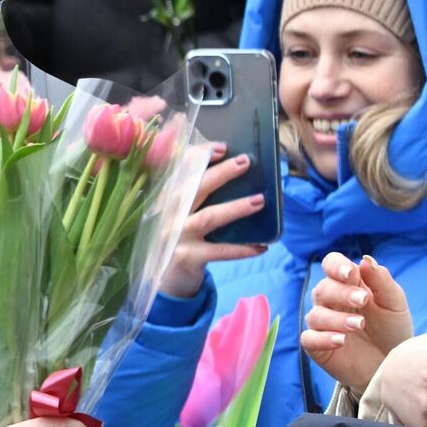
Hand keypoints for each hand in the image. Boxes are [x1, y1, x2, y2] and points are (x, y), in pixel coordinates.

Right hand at [160, 146, 269, 298]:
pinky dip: (241, 249)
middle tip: (245, 162)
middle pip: (193, 189)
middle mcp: (168, 214)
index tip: (221, 148)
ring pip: (207, 218)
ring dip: (234, 208)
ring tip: (259, 200)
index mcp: (166, 198)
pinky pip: (219, 252)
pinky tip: (261, 247)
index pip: (179, 171)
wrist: (165, 278)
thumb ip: (195, 193)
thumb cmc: (180, 237)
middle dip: (219, 174)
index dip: (198, 157)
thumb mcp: (179, 213)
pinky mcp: (187, 257)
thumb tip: (231, 170)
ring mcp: (176, 236)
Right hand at [299, 253, 412, 396]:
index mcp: (347, 284)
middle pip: (323, 289)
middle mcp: (330, 301)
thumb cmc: (392, 330)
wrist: (393, 365)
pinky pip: (309, 338)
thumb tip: (366, 259)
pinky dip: (323, 338)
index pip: (331, 264)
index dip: (336, 266)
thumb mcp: (395, 304)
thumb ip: (382, 282)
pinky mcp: (317, 346)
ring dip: (337, 318)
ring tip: (359, 325)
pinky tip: (341, 340)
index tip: (350, 274)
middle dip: (341, 293)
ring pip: (316, 314)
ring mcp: (322, 324)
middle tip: (363, 301)